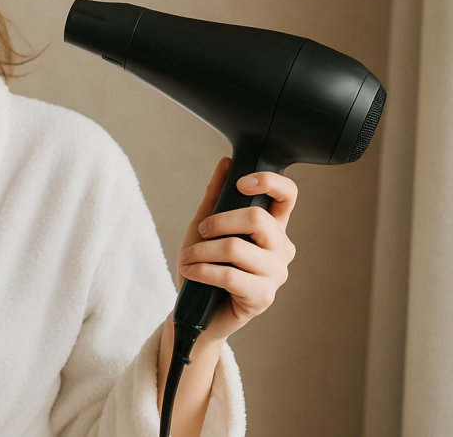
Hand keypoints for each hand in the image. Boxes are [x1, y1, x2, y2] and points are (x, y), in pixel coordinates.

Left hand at [176, 157, 297, 341]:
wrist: (194, 311)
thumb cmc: (204, 267)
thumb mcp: (205, 227)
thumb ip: (216, 197)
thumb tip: (225, 162)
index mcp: (272, 228)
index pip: (288, 196)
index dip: (270, 182)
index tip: (242, 183)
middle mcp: (281, 249)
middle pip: (257, 218)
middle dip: (218, 221)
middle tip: (200, 232)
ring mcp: (276, 274)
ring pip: (236, 248)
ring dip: (201, 251)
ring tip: (188, 257)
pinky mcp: (263, 297)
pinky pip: (229, 275)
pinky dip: (202, 270)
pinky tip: (190, 271)